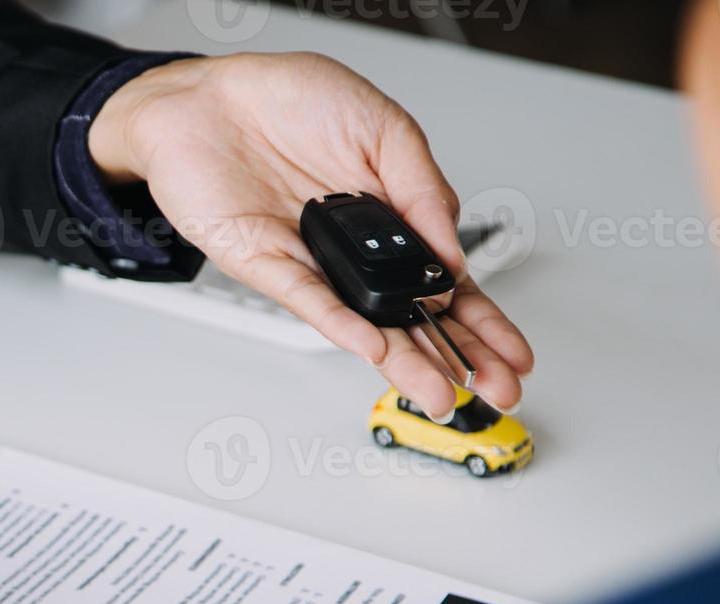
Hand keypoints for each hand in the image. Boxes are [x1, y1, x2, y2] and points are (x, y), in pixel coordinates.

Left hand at [90, 54, 532, 418]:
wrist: (208, 96)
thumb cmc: (287, 99)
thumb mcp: (383, 127)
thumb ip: (422, 187)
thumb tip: (451, 250)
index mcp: (390, 215)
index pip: (446, 279)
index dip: (481, 318)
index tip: (511, 353)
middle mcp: (351, 248)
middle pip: (413, 314)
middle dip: (457, 355)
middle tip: (494, 390)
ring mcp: (311, 261)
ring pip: (364, 321)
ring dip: (403, 359)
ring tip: (438, 390)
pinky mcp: (265, 264)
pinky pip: (307, 299)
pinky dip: (339, 322)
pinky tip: (372, 345)